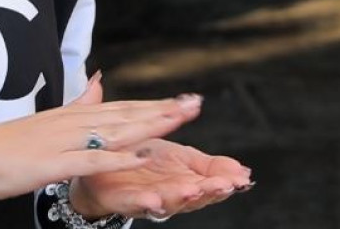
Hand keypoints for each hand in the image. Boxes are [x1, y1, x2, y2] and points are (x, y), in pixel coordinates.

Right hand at [0, 72, 204, 201]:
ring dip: (149, 126)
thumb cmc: (3, 148)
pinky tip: (140, 156)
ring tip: (179, 119)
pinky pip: (90, 160)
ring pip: (114, 131)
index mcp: (69, 116)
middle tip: (195, 104)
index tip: (183, 101)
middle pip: (124, 114)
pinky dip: (117, 158)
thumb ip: (75, 106)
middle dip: (162, 110)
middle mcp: (69, 123)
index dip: (153, 104)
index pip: (119, 107)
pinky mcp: (51, 162)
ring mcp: (61, 141)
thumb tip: (97, 80)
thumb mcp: (44, 123)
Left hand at [69, 138, 252, 219]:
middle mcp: (168, 189)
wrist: (98, 172)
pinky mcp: (122, 199)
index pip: (208, 178)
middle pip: (194, 192)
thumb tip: (221, 136)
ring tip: (193, 189)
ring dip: (181, 196)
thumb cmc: (139, 160)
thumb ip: (198, 153)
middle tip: (224, 184)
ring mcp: (147, 195)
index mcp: (180, 174)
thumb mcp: (171, 151)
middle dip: (209, 190)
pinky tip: (153, 199)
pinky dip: (145, 202)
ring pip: (169, 200)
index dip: (224, 178)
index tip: (242, 176)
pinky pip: (134, 202)